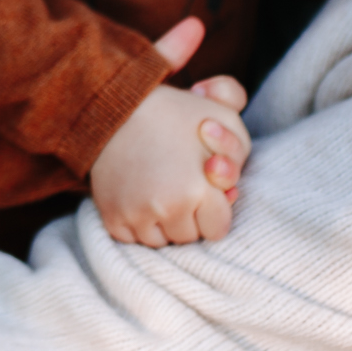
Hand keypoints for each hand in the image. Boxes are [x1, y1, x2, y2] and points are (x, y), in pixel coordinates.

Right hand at [90, 20, 250, 246]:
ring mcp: (135, 216)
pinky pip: (134, 240)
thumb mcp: (220, 114)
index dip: (215, 206)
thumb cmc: (175, 113)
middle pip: (191, 237)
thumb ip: (239, 144)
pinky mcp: (111, 219)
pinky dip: (139, 223)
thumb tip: (231, 185)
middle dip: (191, 216)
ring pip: (162, 242)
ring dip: (165, 222)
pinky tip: (140, 194)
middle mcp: (165, 209)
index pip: (218, 228)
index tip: (204, 184)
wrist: (116, 108)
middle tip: (180, 181)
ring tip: (160, 186)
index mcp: (196, 190)